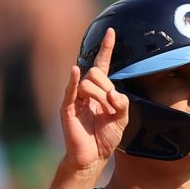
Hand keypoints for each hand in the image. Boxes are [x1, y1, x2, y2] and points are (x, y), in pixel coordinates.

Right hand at [59, 28, 128, 172]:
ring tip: (104, 112)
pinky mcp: (67, 109)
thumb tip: (112, 92)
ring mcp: (75, 99)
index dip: (107, 48)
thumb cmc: (106, 137)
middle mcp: (86, 91)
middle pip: (96, 73)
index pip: (102, 65)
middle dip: (107, 87)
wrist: (93, 157)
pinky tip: (76, 71)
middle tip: (112, 106)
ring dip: (100, 96)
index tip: (111, 31)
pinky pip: (71, 91)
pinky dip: (73, 80)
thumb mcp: (122, 118)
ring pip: (88, 83)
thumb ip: (122, 102)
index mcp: (99, 91)